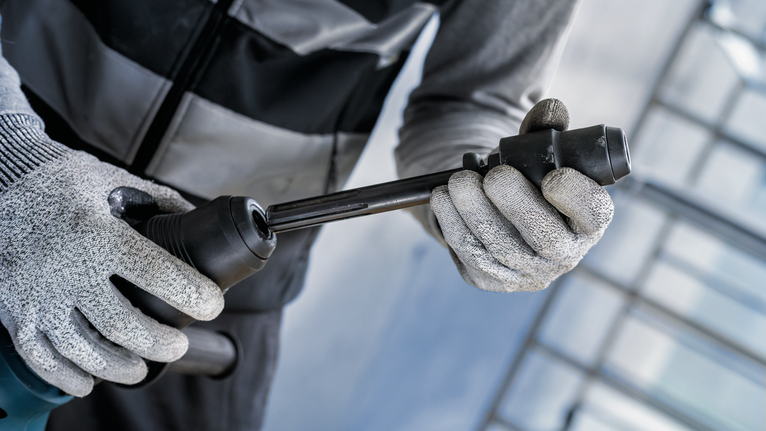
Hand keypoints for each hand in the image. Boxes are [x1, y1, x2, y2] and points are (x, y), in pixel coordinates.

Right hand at [0, 118, 223, 396]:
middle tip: (178, 344)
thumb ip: (154, 198)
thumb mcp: (108, 179)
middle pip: (123, 324)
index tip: (213, 304)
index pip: (156, 272)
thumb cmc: (58, 184)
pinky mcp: (15, 312)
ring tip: (141, 367)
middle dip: (160, 342)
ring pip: (84, 350)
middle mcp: (66, 269)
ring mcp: (38, 296)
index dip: (192, 293)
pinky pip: (42, 357)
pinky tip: (90, 381)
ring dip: (119, 366)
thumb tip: (192, 215)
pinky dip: (68, 376)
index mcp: (97, 234)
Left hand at [430, 99, 613, 291]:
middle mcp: (564, 253)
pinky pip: (472, 258)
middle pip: (545, 238)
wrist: (492, 207)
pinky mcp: (492, 280)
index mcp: (587, 220)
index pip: (595, 214)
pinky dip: (453, 227)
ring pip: (501, 249)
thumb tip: (550, 109)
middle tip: (493, 176)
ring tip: (457, 182)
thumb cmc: (525, 176)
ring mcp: (527, 272)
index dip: (577, 198)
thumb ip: (544, 128)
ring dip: (474, 213)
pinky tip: (442, 200)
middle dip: (517, 205)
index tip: (553, 176)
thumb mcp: (537, 150)